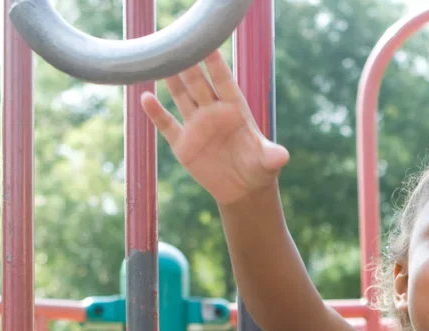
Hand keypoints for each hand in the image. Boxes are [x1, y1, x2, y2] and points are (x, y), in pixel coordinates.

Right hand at [140, 51, 290, 206]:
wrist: (243, 189)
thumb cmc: (259, 169)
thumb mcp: (268, 162)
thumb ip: (272, 156)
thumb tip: (283, 156)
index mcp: (235, 110)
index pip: (224, 81)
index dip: (215, 64)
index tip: (207, 43)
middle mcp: (214, 112)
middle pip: (199, 84)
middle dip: (189, 64)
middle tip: (177, 43)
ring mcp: (197, 126)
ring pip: (182, 97)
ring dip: (171, 81)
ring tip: (159, 60)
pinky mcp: (184, 144)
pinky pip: (167, 125)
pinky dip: (156, 113)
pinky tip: (145, 98)